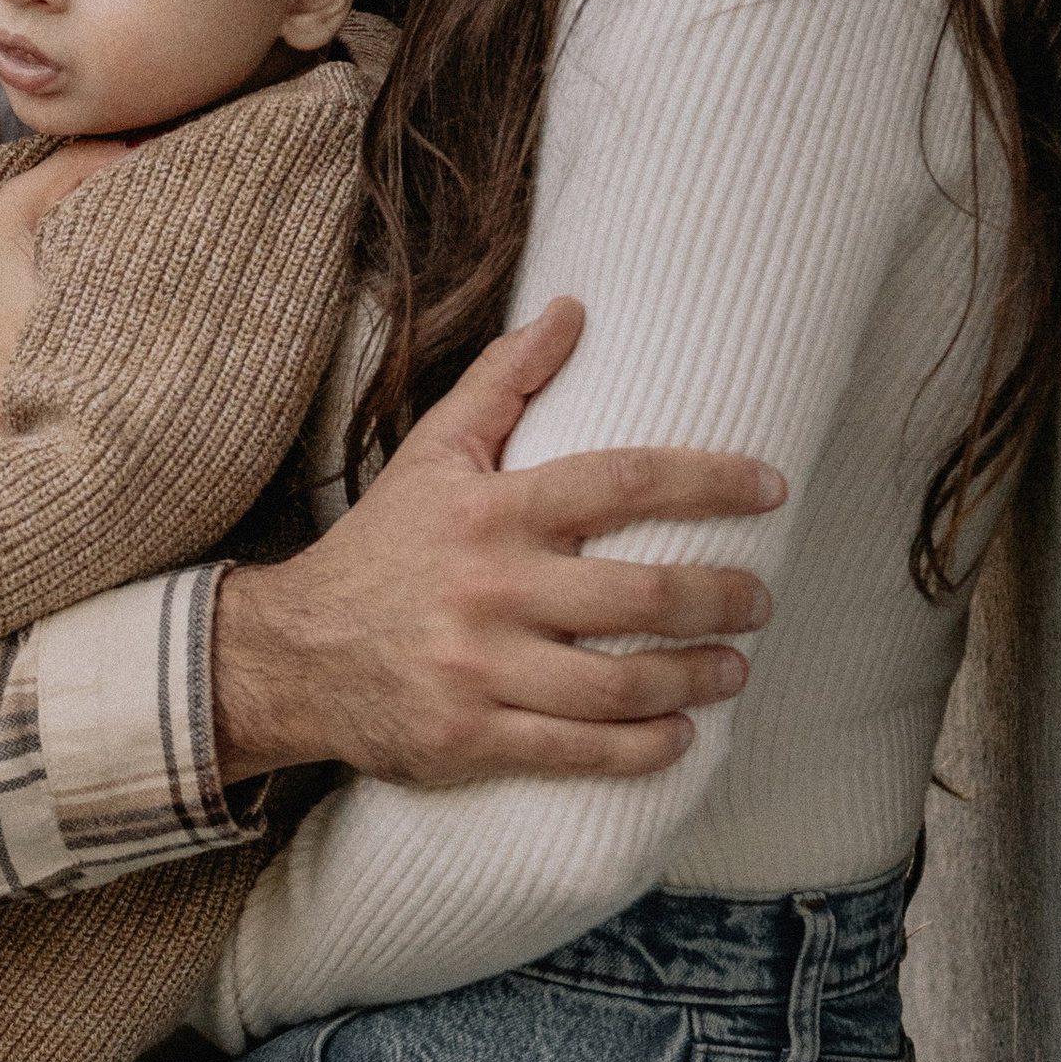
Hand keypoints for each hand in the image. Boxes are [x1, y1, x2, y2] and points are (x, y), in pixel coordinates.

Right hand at [212, 300, 781, 786]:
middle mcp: (490, 588)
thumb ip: (502, 380)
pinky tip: (679, 735)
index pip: (624, 481)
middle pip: (639, 594)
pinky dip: (642, 747)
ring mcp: (479, 668)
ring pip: (617, 683)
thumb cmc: (379, 549)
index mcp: (491, 510)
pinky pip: (576, 751)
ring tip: (735, 669)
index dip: (711, 482)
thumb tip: (574, 310)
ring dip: (694, 677)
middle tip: (760, 601)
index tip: (771, 488)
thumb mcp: (431, 454)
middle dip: (720, 598)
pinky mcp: (469, 737)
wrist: (289, 653)